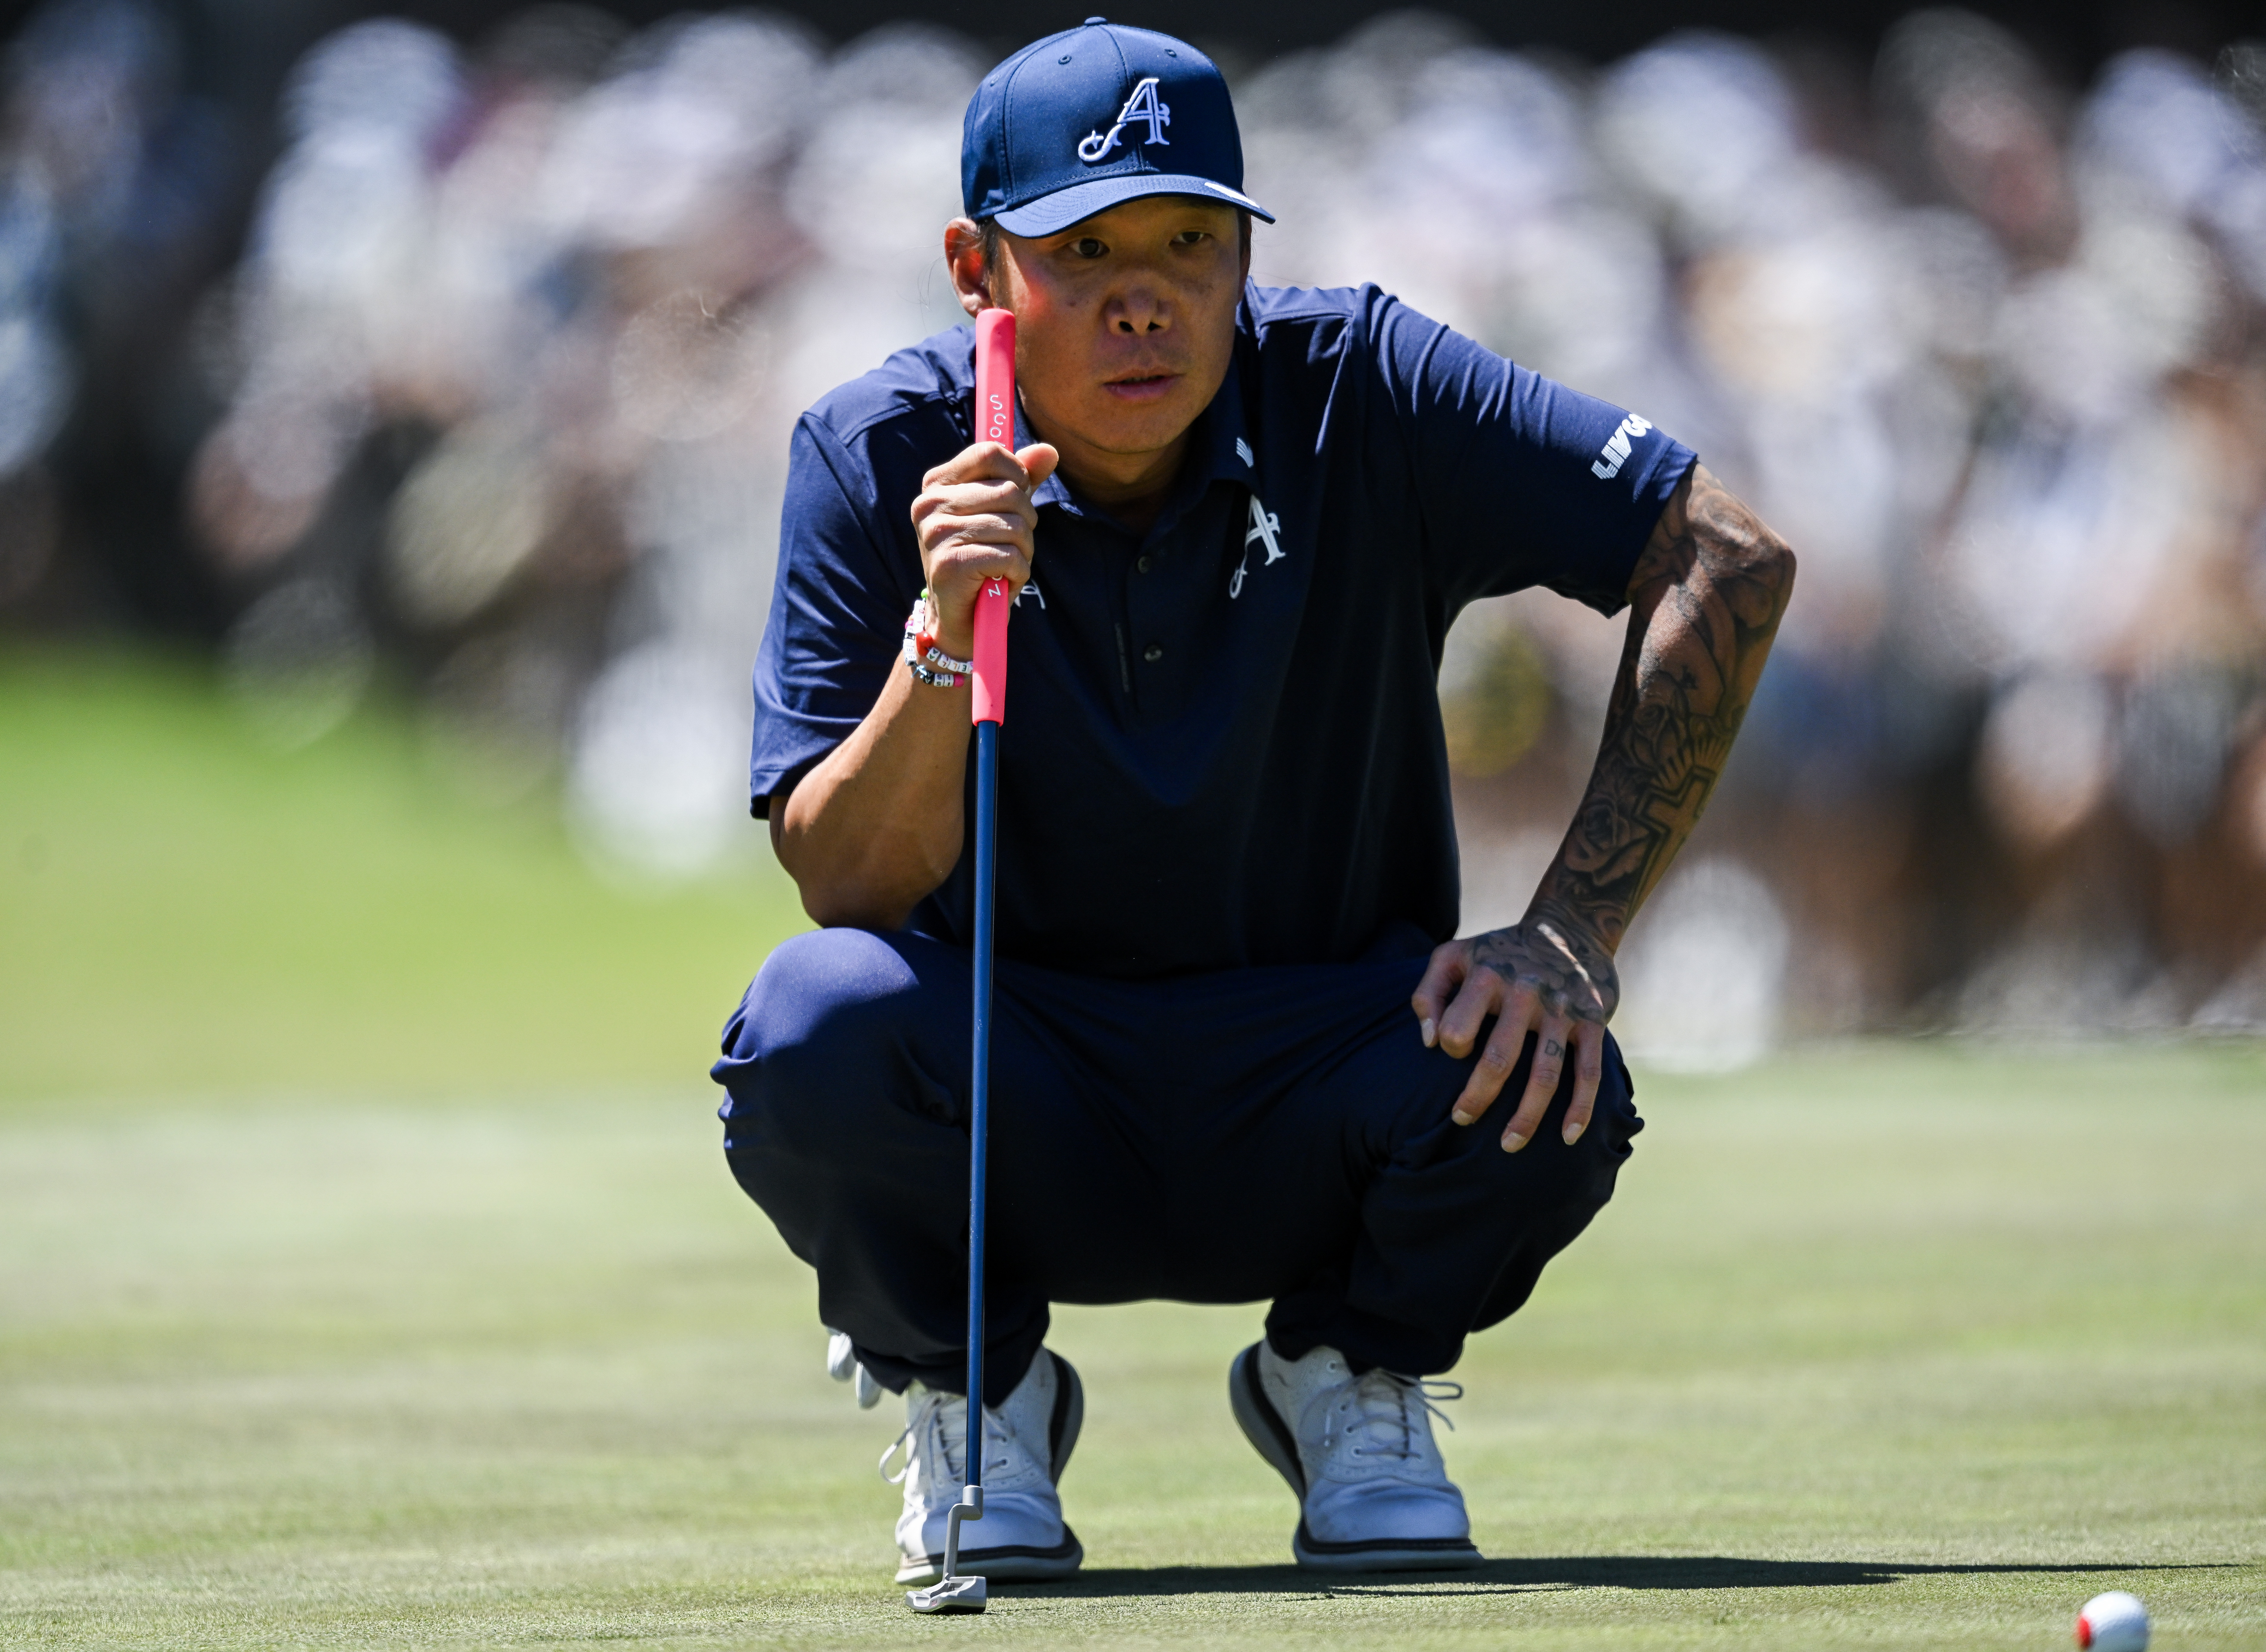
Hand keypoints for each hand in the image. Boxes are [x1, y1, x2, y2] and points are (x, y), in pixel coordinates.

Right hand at [910, 440, 1059, 657]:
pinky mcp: (950, 564)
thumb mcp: (1000, 513)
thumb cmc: (982, 560)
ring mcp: (937, 534)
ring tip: (1004, 566)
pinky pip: (1010, 556)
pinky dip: (1017, 573)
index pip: (990, 452)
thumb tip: (1050, 449)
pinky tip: (1001, 582)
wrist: (960, 619)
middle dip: (1025, 521)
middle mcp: (930, 504)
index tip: (1016, 498)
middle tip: (1009, 544)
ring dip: (1023, 551)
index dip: (1016, 474)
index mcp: (937, 484)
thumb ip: (1021, 480)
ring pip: (1014, 526)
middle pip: (1009, 491)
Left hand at [1410, 912, 1618, 1151]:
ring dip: (1527, 1116)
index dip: (1451, 1047)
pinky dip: (1581, 1108)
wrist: (1569, 928)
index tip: (1453, 1055)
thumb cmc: (1498, 954)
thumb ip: (1428, 994)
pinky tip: (1568, 1137)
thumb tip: (1427, 1041)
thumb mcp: (1453, 956)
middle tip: (1461, 1121)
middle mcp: (1525, 992)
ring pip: (1545, 1074)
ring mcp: (1562, 1010)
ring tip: (1508, 1146)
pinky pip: (1588, 1072)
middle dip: (1477, 1098)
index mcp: (1486, 976)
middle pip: (1499, 1058)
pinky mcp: (1593, 1021)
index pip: (1457, 1028)